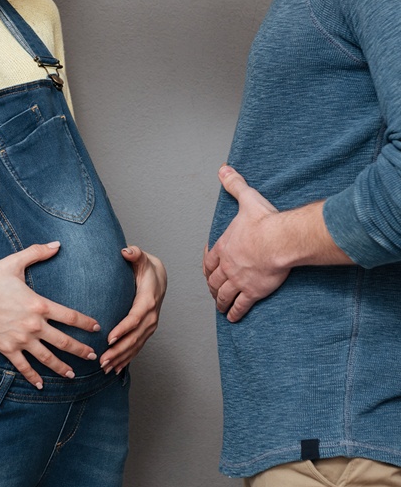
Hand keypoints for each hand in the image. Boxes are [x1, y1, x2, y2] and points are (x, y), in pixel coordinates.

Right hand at [0, 242, 99, 387]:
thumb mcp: (14, 262)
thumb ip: (37, 252)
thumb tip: (56, 244)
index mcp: (39, 305)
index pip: (70, 316)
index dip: (85, 323)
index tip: (97, 328)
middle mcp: (34, 325)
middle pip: (63, 341)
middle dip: (80, 350)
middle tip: (93, 357)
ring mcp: (21, 339)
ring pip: (46, 357)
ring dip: (61, 367)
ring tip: (72, 375)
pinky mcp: (7, 349)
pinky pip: (23, 366)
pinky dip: (33, 376)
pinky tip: (40, 385)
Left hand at [99, 246, 166, 373]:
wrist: (159, 276)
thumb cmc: (145, 267)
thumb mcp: (140, 258)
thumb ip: (134, 254)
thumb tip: (126, 251)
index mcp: (147, 300)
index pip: (135, 318)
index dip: (123, 329)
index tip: (109, 338)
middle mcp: (151, 316)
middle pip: (135, 337)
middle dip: (119, 351)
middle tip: (102, 360)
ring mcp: (150, 326)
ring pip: (136, 346)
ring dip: (121, 358)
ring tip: (106, 368)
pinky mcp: (146, 331)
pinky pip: (137, 347)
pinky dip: (127, 359)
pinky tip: (116, 369)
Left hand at [203, 166, 289, 322]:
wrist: (279, 240)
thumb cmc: (264, 221)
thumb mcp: (246, 199)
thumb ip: (234, 184)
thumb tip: (224, 169)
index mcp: (225, 245)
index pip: (210, 260)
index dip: (208, 267)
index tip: (208, 271)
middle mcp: (228, 265)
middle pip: (214, 280)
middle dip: (213, 286)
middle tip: (213, 291)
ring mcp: (239, 280)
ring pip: (223, 295)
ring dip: (220, 301)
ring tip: (220, 307)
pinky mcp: (252, 292)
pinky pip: (239, 306)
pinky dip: (234, 312)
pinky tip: (233, 317)